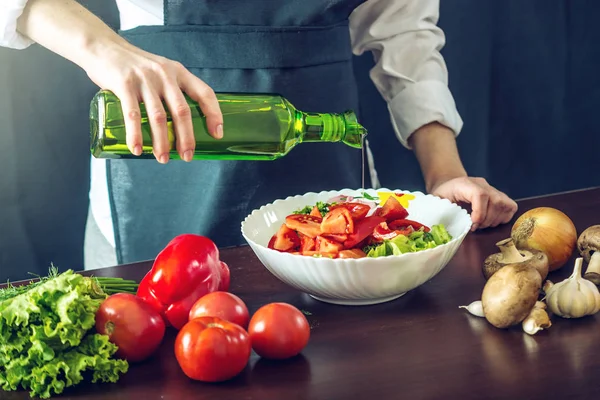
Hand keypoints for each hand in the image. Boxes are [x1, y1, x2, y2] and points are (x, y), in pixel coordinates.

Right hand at [86, 44, 222, 163]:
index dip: (214, 114)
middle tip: (187, 156)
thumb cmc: (135, 67)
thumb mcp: (161, 71)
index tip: (217, 134)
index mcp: (179, 72)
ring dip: (162, 141)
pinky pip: (132, 114)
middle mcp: (165, 74)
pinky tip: (137, 149)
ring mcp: (145, 79)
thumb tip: (182, 126)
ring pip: (159, 116)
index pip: (204, 93)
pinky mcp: (124, 83)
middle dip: (187, 138)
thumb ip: (172, 91)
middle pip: (182, 111)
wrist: (102, 47)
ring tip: (163, 159)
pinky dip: (135, 134)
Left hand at [429, 177, 517, 230]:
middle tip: (475, 227)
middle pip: (495, 201)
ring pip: (505, 204)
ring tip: (482, 224)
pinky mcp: (499, 195)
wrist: (449, 184)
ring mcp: (492, 188)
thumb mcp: (436, 202)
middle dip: (487, 220)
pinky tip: (491, 221)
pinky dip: (503, 217)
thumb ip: (441, 211)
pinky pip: (510, 206)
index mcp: (465, 184)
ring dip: (495, 220)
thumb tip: (444, 227)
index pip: (480, 194)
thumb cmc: (442, 196)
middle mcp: (482, 184)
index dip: (480, 212)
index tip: (473, 224)